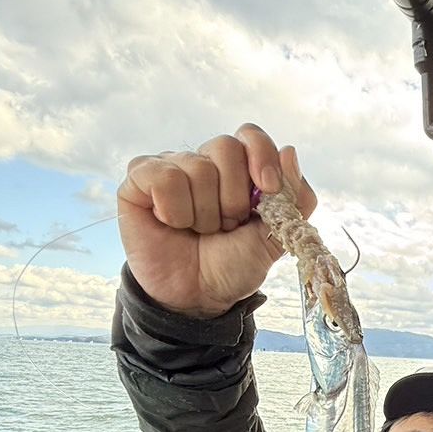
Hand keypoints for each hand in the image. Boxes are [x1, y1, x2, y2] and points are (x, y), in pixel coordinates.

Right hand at [117, 123, 317, 317]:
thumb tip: (289, 152)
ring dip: (204, 213)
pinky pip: (163, 177)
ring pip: (197, 168)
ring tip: (199, 231)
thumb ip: (293, 198)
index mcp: (238, 168)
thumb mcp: (275, 237)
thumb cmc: (233, 265)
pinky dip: (174, 210)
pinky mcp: (139, 180)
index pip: (250, 135)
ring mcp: (170, 168)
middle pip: (225, 147)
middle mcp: (204, 161)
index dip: (261, 156)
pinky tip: (171, 223)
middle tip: (226, 225)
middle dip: (233, 197)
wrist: (198, 296)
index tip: (267, 189)